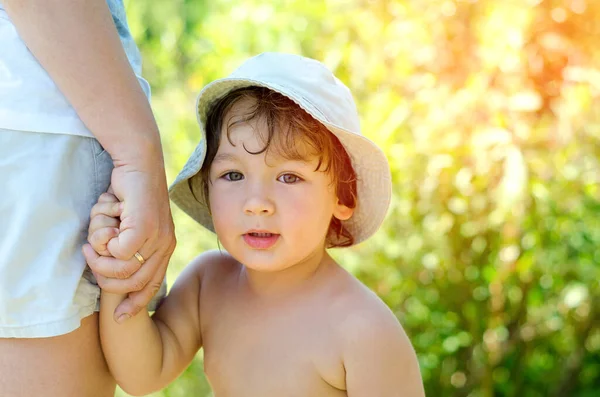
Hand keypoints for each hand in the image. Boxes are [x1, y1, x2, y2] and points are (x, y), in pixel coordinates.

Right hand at [83, 157, 175, 322]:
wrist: (139, 164)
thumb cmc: (130, 195)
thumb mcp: (131, 225)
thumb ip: (127, 247)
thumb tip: (116, 271)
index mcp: (166, 247)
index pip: (152, 284)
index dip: (135, 303)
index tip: (118, 317)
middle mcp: (166, 244)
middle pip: (134, 282)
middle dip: (106, 277)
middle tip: (91, 258)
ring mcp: (157, 236)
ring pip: (123, 268)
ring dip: (101, 259)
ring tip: (93, 242)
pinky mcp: (145, 226)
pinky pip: (119, 250)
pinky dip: (104, 241)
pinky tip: (103, 226)